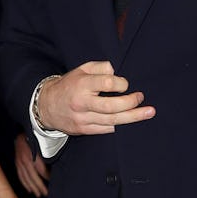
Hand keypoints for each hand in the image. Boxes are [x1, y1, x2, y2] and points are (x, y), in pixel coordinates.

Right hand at [14, 132, 49, 196]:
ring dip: (33, 187)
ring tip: (38, 194)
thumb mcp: (42, 144)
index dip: (47, 177)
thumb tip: (55, 165)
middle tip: (46, 194)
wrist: (22, 131)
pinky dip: (25, 183)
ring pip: (26, 178)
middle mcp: (25, 161)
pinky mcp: (17, 163)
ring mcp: (20, 162)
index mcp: (33, 156)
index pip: (42, 171)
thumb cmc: (34, 137)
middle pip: (33, 177)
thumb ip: (48, 154)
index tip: (52, 182)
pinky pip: (20, 176)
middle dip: (40, 187)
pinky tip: (29, 189)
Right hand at [37, 61, 154, 134]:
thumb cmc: (69, 85)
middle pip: (112, 106)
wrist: (47, 107)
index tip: (125, 84)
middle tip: (141, 98)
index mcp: (82, 85)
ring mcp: (83, 119)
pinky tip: (132, 122)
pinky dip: (120, 126)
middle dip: (131, 103)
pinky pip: (106, 130)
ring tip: (149, 112)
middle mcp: (82, 103)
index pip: (106, 83)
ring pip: (112, 121)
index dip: (120, 83)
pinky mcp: (84, 130)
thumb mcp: (81, 70)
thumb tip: (116, 71)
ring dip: (133, 117)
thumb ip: (100, 67)